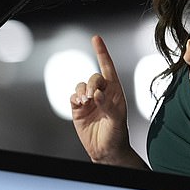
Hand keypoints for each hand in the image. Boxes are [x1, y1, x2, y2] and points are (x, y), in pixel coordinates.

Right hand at [70, 35, 130, 164]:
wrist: (106, 150)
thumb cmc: (117, 133)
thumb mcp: (117, 118)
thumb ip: (107, 104)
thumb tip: (97, 93)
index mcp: (114, 90)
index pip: (107, 67)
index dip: (101, 52)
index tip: (96, 38)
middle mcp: (101, 92)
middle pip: (93, 77)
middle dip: (91, 83)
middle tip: (92, 96)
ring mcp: (89, 100)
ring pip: (81, 86)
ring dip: (81, 91)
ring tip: (86, 102)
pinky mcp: (78, 109)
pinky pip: (72, 96)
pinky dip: (74, 98)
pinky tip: (79, 104)